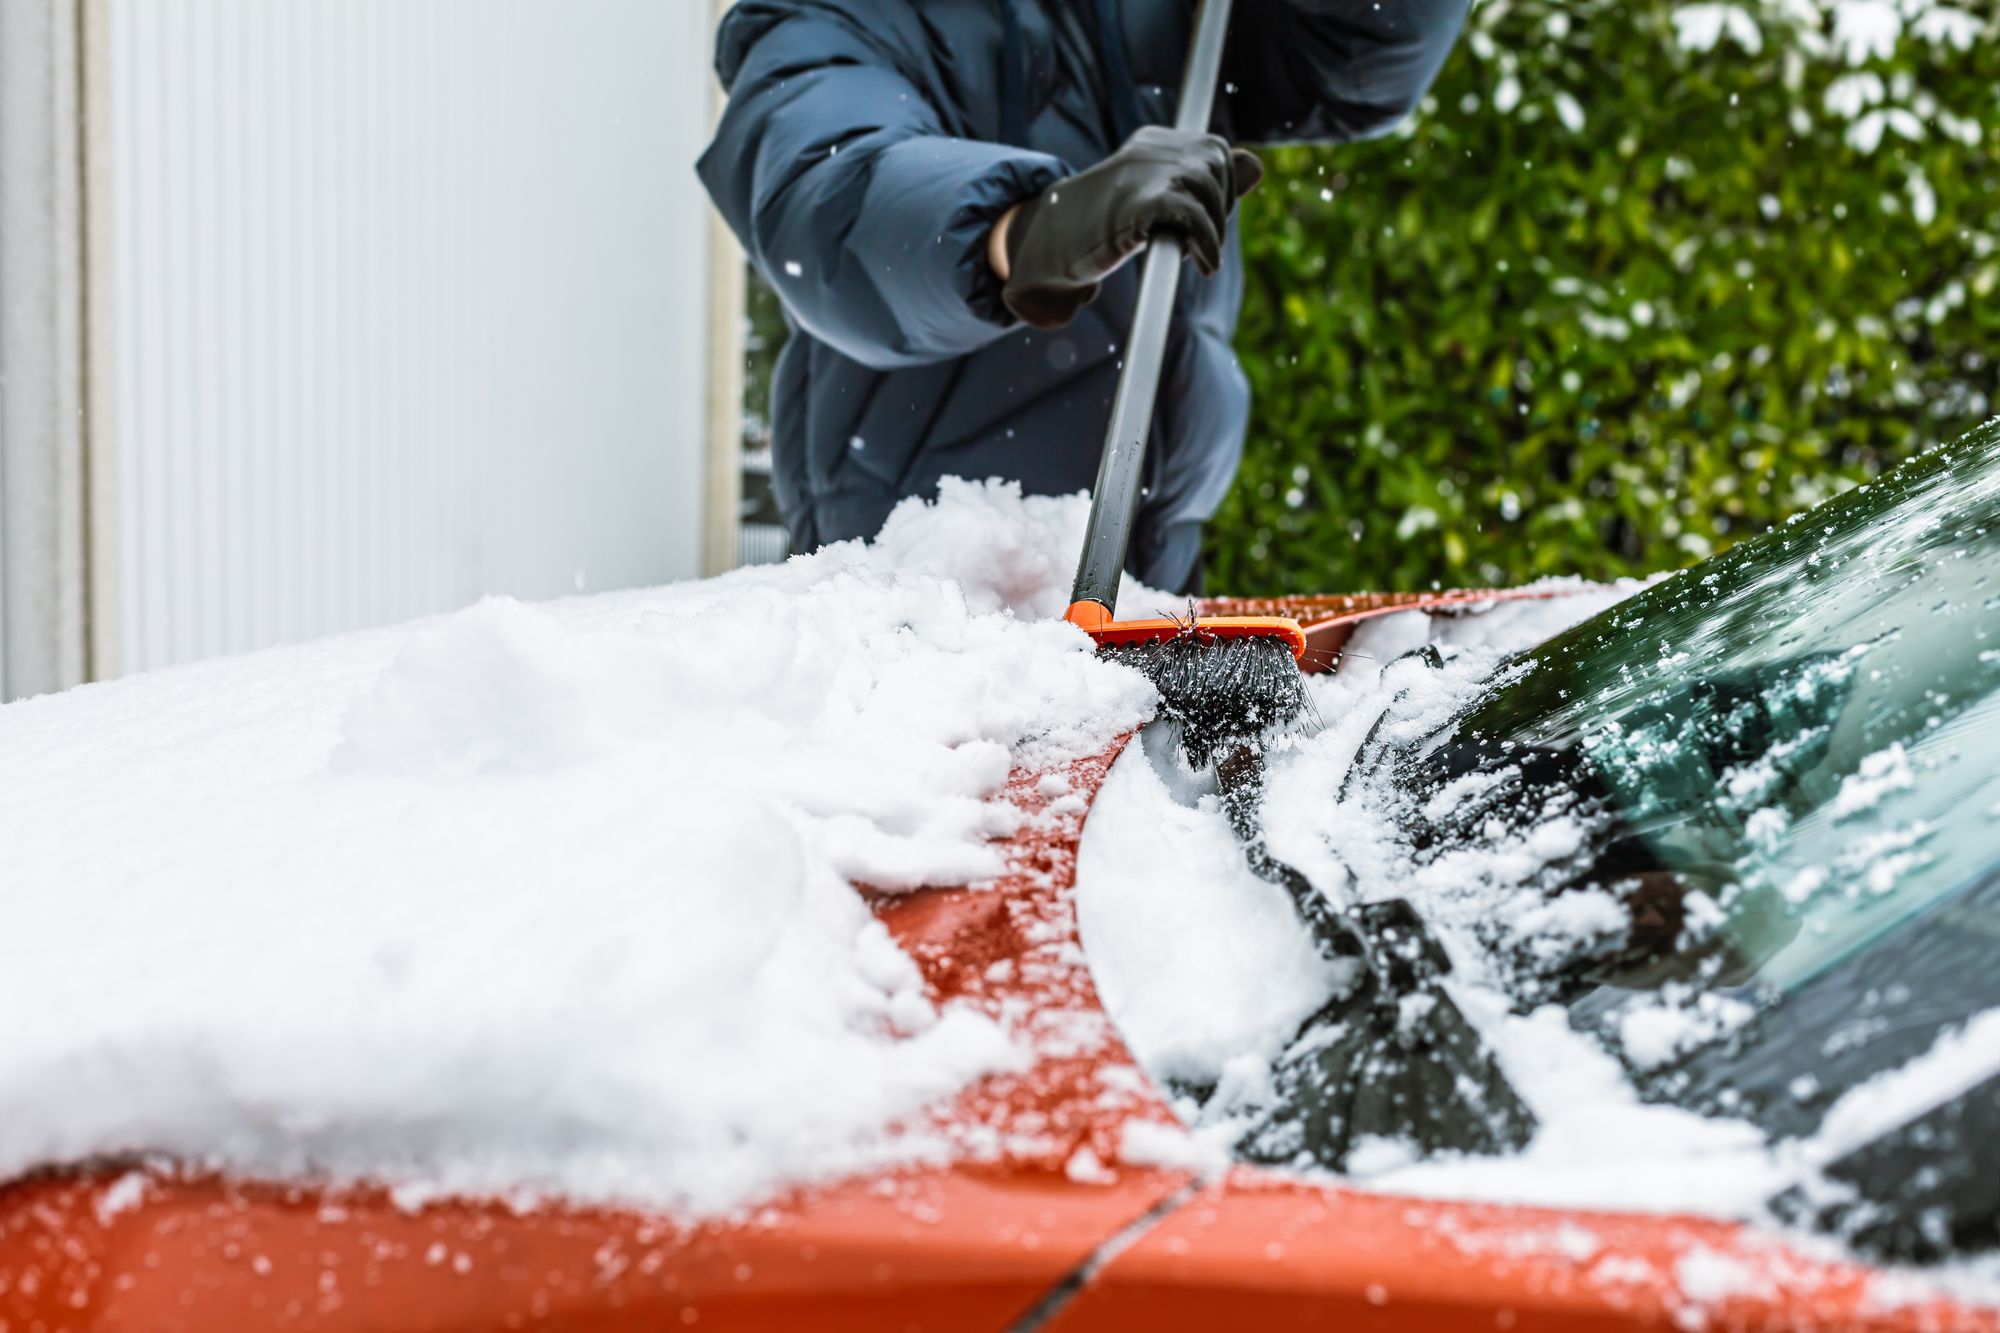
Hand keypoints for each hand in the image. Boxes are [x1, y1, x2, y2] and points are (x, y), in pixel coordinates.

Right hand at [992, 127, 1262, 329]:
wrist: (1046, 248)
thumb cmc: (1104, 229)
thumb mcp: (1159, 201)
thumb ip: (1208, 184)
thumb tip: (1257, 165)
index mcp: (1151, 143)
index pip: (1213, 150)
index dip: (1221, 189)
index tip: (1208, 222)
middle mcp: (1148, 149)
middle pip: (1214, 163)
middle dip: (1220, 207)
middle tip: (1202, 242)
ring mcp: (1140, 173)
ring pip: (1205, 186)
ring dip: (1213, 229)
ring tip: (1200, 256)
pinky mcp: (1136, 203)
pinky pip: (1191, 213)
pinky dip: (1205, 241)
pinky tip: (1202, 263)